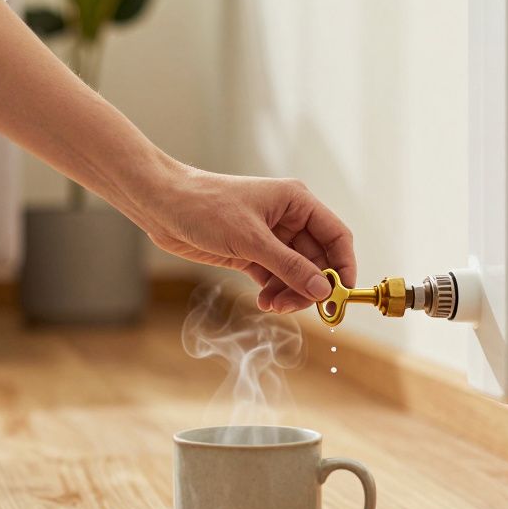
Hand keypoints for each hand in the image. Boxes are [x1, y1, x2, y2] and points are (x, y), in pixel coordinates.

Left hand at [144, 167, 356, 312]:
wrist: (163, 205)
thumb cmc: (206, 207)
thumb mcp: (251, 239)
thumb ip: (289, 266)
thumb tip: (323, 290)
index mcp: (297, 202)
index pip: (336, 236)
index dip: (344, 266)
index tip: (342, 295)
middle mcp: (288, 219)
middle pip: (317, 260)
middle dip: (310, 286)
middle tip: (297, 307)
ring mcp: (269, 238)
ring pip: (295, 273)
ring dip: (290, 293)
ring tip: (273, 305)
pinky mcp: (250, 253)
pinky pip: (274, 277)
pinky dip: (274, 292)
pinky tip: (265, 301)